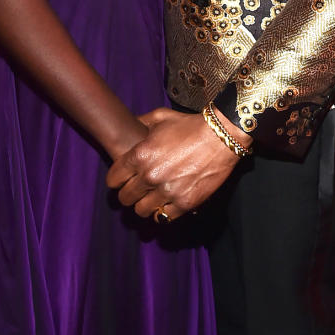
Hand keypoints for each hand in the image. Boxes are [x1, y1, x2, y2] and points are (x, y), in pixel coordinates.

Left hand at [107, 108, 242, 218]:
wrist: (221, 137)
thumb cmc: (190, 125)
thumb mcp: (160, 117)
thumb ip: (140, 122)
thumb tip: (129, 125)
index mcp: (140, 155)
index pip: (113, 179)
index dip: (116, 180)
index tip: (122, 180)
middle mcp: (150, 176)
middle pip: (125, 198)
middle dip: (128, 193)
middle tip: (136, 190)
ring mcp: (167, 191)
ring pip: (141, 211)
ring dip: (144, 205)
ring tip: (150, 198)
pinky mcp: (184, 203)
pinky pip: (163, 217)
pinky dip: (162, 212)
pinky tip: (165, 204)